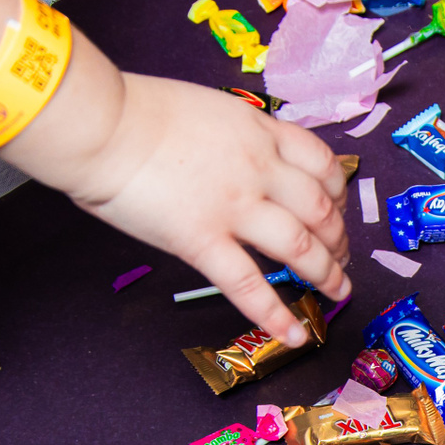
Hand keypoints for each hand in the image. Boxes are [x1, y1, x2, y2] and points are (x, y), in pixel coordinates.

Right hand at [66, 74, 350, 345]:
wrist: (101, 124)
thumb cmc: (136, 111)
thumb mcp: (208, 109)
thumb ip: (235, 138)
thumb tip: (241, 161)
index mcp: (259, 131)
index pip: (321, 163)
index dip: (339, 193)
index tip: (339, 209)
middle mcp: (259, 168)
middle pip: (320, 209)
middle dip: (338, 238)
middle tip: (343, 257)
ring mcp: (235, 206)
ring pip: (300, 246)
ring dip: (326, 272)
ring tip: (338, 291)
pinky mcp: (202, 240)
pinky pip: (249, 285)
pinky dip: (276, 314)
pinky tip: (295, 335)